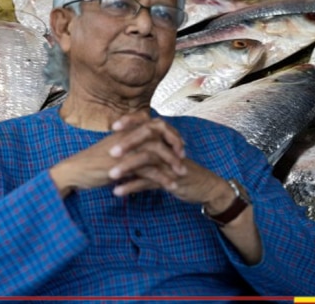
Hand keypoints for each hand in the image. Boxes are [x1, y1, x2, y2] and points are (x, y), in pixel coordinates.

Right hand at [49, 112, 185, 197]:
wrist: (75, 171)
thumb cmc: (95, 162)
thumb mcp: (117, 150)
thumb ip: (133, 146)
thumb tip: (150, 148)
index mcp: (128, 129)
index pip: (156, 124)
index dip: (170, 133)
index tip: (180, 145)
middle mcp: (129, 135)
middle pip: (160, 132)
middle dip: (175, 144)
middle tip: (184, 157)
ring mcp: (126, 148)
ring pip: (157, 151)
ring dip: (172, 163)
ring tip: (182, 174)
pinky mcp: (124, 164)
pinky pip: (149, 170)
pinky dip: (162, 178)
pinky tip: (171, 186)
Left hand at [108, 113, 233, 206]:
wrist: (204, 186)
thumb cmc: (180, 170)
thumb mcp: (164, 156)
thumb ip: (147, 148)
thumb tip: (123, 144)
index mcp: (164, 138)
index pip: (147, 122)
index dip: (131, 121)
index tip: (113, 127)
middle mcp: (167, 147)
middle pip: (147, 137)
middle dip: (128, 143)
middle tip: (110, 152)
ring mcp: (170, 162)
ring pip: (148, 159)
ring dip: (128, 167)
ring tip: (110, 176)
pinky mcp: (172, 179)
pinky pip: (150, 182)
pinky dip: (132, 187)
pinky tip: (118, 192)